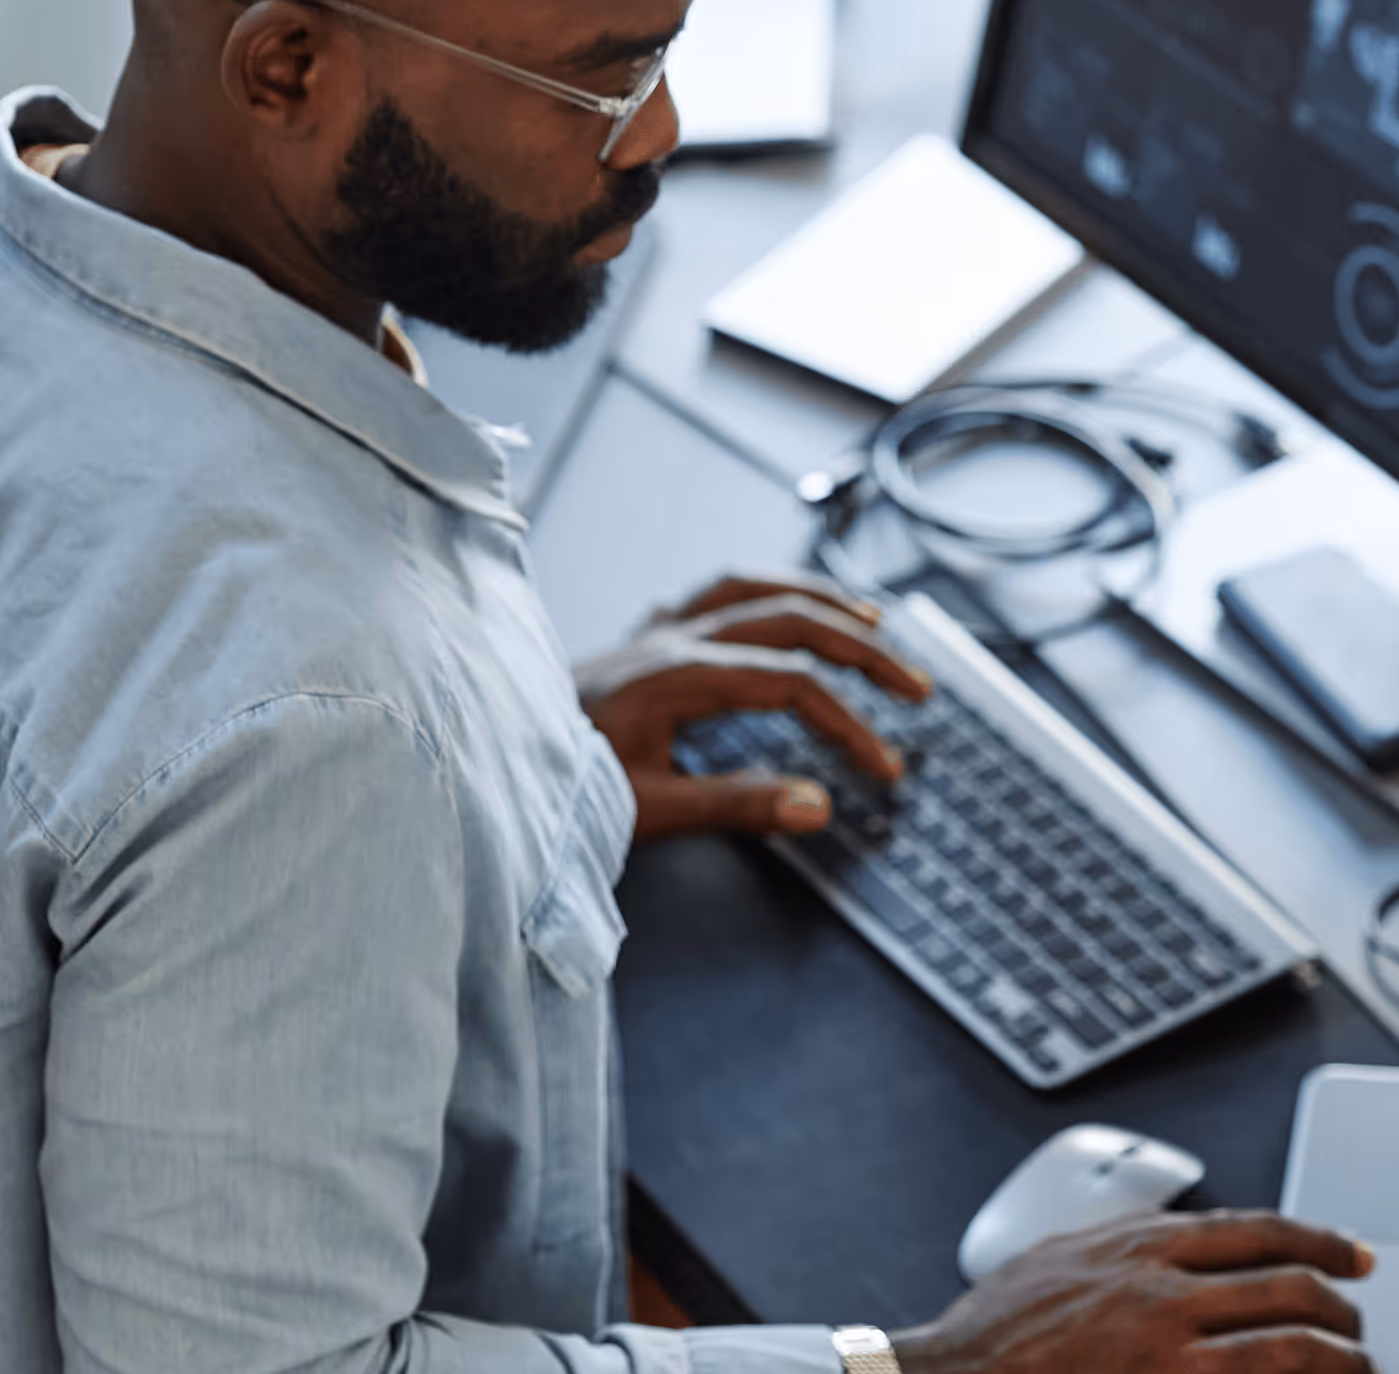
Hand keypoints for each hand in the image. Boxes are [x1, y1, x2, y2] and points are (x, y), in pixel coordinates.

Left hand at [575, 569, 934, 839]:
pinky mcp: (640, 637)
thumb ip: (734, 806)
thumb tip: (819, 806)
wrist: (483, 756)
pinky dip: (763, 592)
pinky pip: (715, 593)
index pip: (791, 685)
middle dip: (863, 649)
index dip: (849, 724)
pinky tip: (783, 606)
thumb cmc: (556, 788)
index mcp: (675, 676)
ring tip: (874, 620)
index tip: (884, 770)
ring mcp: (653, 630)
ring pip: (754, 588)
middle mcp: (668, 637)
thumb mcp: (645, 810)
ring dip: (821, 600)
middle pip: (790, 619)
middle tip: (916, 687)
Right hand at [893, 1211, 1375, 1373]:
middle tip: (1358, 1326)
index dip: (1323, 1241)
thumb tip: (1196, 1240)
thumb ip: (1132, 1243)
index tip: (1356, 1257)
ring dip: (1340, 1360)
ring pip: (1292, 1348)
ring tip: (1355, 1369)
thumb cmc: (998, 1329)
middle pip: (1291, 1288)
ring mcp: (1168, 1355)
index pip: (1262, 1231)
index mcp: (1142, 1245)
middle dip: (1342, 1309)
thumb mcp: (1065, 1255)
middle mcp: (1163, 1293)